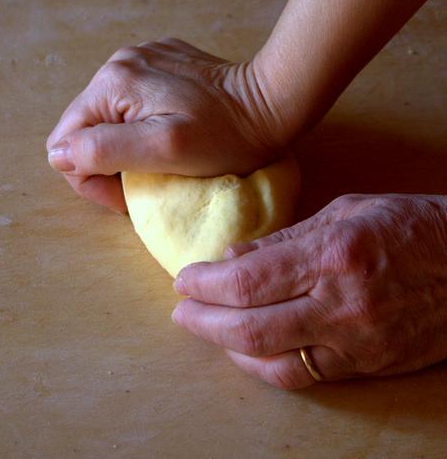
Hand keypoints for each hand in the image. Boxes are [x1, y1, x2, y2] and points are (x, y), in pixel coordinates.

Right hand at [46, 38, 283, 211]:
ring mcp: (141, 58)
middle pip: (86, 127)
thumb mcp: (163, 150)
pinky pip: (134, 101)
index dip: (89, 177)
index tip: (128, 195)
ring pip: (109, 116)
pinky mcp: (162, 61)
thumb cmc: (224, 135)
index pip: (65, 141)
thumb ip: (105, 149)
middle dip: (107, 162)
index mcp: (112, 83)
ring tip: (160, 159)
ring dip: (125, 144)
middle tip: (146, 181)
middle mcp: (119, 63)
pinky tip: (172, 131)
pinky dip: (143, 123)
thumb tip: (60, 154)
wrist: (272, 101)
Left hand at [171, 193, 446, 389]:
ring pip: (273, 363)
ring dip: (227, 349)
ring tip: (206, 329)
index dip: (205, 284)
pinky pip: (305, 376)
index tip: (184, 279)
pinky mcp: (367, 365)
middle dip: (203, 321)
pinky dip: (265, 366)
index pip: (248, 280)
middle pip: (250, 329)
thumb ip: (285, 238)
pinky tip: (247, 350)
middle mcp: (342, 305)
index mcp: (333, 255)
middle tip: (181, 310)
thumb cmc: (408, 225)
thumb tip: (233, 258)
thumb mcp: (345, 212)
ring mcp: (356, 342)